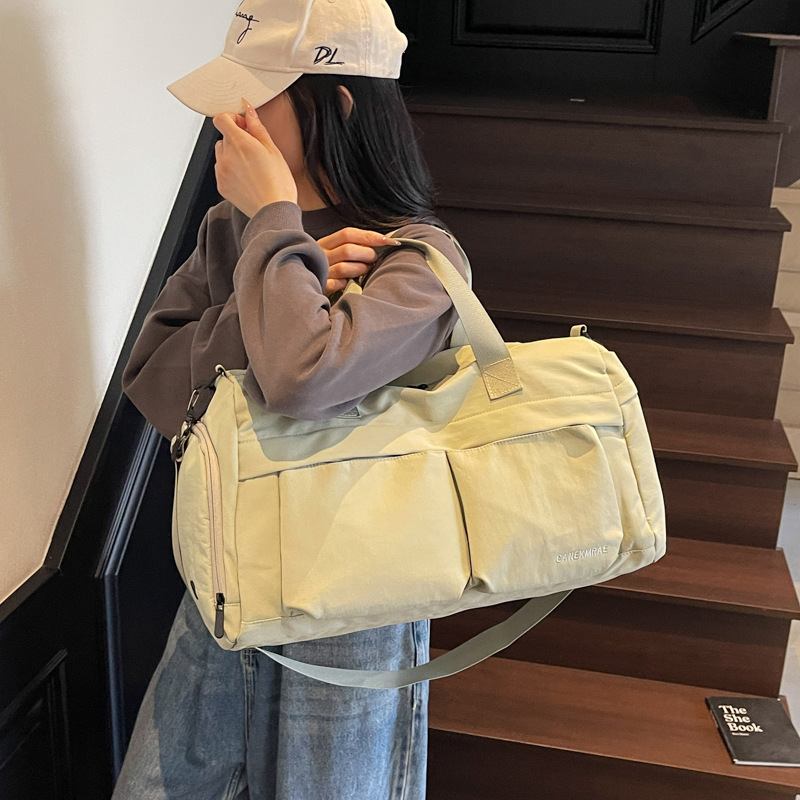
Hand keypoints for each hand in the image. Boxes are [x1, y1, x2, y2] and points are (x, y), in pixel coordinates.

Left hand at [212, 100, 297, 217]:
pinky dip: (231, 170)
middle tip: (254, 150)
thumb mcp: (273, 150)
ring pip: (221, 154)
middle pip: (223, 137)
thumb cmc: (278, 184)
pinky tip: (247, 178)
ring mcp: (222, 172)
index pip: (221, 119)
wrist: (274, 211)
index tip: (243, 125)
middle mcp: (227, 156)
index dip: (232, 118)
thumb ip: (257, 128)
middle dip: (236, 139)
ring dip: (232, 155)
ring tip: (251, 167)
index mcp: (240, 143)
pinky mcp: (221, 185)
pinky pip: (221, 170)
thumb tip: (249, 113)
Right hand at [317, 227, 401, 296]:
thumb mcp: (333, 253)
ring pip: (344, 267)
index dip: (369, 236)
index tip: (387, 240)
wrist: (303, 289)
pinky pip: (337, 284)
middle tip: (374, 259)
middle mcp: (321, 255)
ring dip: (361, 269)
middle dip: (367, 254)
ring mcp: (320, 271)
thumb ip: (351, 246)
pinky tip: (348, 283)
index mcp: (325, 243)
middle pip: (348, 250)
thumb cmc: (327, 269)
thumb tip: (379, 242)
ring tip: (366, 271)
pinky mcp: (320, 287)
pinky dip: (346, 283)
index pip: (348, 234)